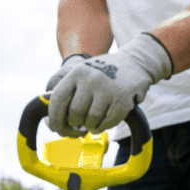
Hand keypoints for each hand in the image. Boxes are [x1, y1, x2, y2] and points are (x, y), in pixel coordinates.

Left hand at [48, 33, 171, 134]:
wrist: (136, 61)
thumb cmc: (104, 74)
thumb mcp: (84, 74)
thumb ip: (69, 94)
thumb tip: (53, 124)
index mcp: (77, 72)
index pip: (57, 99)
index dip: (54, 118)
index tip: (56, 128)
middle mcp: (91, 78)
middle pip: (74, 114)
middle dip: (76, 123)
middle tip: (81, 123)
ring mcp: (107, 88)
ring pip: (90, 121)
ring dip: (91, 126)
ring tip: (96, 119)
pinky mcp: (122, 99)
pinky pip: (106, 124)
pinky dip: (104, 127)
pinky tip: (106, 120)